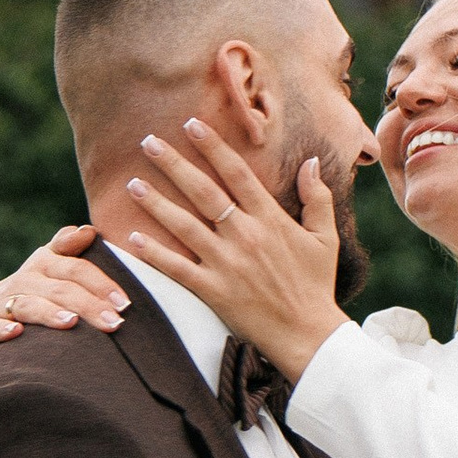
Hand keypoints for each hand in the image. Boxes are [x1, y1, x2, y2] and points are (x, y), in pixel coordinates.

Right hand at [0, 226, 124, 367]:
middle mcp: (23, 280)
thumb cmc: (32, 293)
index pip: (75, 268)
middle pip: (59, 289)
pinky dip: (3, 330)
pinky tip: (17, 332)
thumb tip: (89, 230)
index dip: (100, 283)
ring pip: (27, 305)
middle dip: (88, 305)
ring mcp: (1, 304)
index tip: (124, 301)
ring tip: (72, 323)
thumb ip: (68, 248)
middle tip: (115, 323)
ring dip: (50, 314)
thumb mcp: (49, 269)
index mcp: (43, 263)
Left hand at [125, 115, 348, 381]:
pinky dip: (154, 254)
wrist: (307, 334)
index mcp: (270, 219)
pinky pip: (177, 268)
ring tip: (132, 184)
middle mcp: (245, 235)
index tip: (190, 124)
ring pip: (184, 226)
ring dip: (156, 203)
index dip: (212, 147)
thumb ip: (318, 197)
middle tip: (148, 141)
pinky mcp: (213, 291)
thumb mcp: (325, 237)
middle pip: (203, 191)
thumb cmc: (316, 284)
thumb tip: (311, 160)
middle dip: (174, 164)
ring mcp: (227, 263)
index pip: (236, 173)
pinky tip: (133, 237)